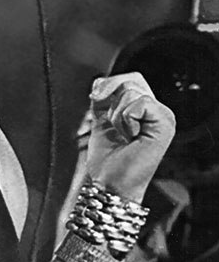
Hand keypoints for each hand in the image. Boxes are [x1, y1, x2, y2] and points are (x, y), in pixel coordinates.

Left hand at [85, 72, 175, 202]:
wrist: (110, 183)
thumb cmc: (108, 160)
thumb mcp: (101, 119)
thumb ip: (103, 98)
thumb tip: (100, 83)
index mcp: (143, 109)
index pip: (130, 78)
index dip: (109, 84)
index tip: (97, 100)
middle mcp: (156, 111)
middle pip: (131, 80)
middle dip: (111, 99)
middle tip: (114, 126)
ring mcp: (163, 116)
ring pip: (132, 91)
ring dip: (117, 115)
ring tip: (123, 135)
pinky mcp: (165, 122)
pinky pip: (139, 102)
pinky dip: (126, 120)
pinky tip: (131, 137)